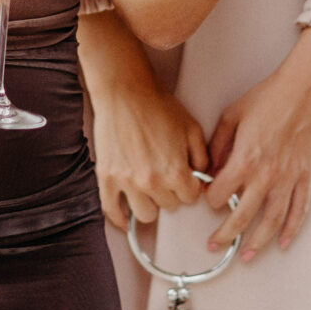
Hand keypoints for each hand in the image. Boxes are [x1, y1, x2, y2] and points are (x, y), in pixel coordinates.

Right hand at [85, 22, 207, 229]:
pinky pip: (111, 210)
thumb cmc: (157, 105)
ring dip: (150, 204)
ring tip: (149, 190)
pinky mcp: (107, 178)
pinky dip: (119, 218)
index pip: (190, 198)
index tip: (186, 180)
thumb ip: (202, 157)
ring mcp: (127, 182)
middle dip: (171, 193)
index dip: (190, 187)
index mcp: (175, 171)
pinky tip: (124, 217)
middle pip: (169, 206)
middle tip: (166, 177)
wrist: (125, 91)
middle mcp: (151, 182)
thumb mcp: (192, 128)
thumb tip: (203, 177)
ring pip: (144, 214)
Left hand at [202, 28, 310, 260]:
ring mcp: (288, 178)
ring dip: (256, 242)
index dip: (209, 199)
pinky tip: (282, 242)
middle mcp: (265, 175)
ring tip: (245, 256)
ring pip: (270, 221)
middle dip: (225, 234)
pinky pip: (299, 210)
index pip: (219, 195)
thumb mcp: (232, 115)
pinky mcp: (305, 176)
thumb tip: (211, 168)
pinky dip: (291, 229)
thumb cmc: (270, 96)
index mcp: (244, 159)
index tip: (207, 199)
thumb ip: (218, 145)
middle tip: (214, 244)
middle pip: (241, 216)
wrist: (306, 88)